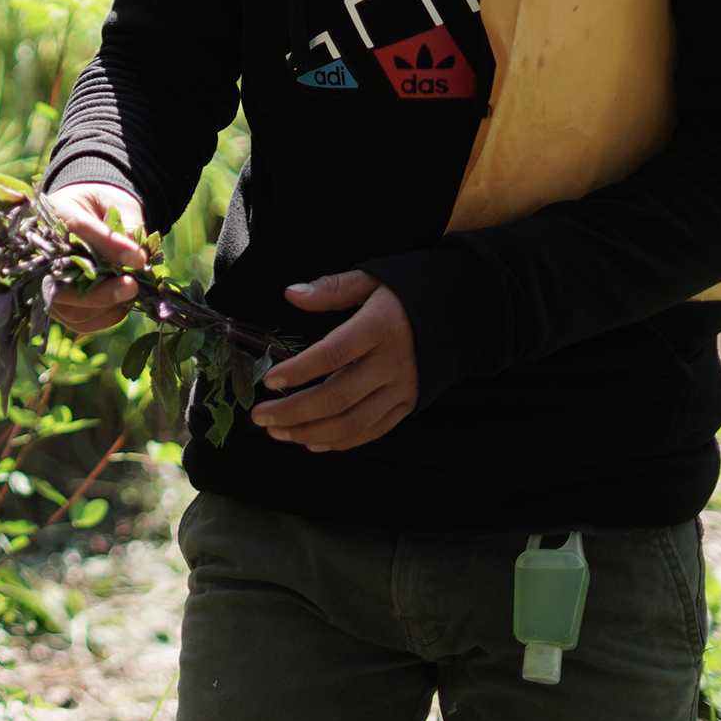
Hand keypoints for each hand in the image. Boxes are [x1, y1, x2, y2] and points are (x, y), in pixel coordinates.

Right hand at [42, 182, 148, 334]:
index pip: (77, 229)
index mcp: (54, 213)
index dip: (108, 245)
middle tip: (132, 286)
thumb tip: (138, 260)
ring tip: (130, 293)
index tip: (138, 258)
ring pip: (71, 307)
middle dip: (101, 291)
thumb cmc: (102, 207)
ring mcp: (44, 282)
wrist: (88, 215)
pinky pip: (78, 321)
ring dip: (105, 306)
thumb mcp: (115, 204)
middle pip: (62, 281)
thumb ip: (126, 224)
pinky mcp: (56, 305)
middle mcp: (40, 250)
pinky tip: (121, 305)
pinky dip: (104, 317)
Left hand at [253, 271, 418, 452]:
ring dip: (311, 432)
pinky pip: (373, 431)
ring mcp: (403, 389)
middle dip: (294, 411)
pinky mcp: (409, 405)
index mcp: (379, 328)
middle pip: (338, 397)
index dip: (300, 370)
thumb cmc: (407, 293)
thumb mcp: (372, 278)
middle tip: (260, 417)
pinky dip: (341, 441)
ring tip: (278, 432)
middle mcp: (392, 364)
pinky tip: (312, 442)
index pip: (333, 354)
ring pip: (353, 422)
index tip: (268, 380)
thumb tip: (292, 293)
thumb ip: (331, 289)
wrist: (461, 313)